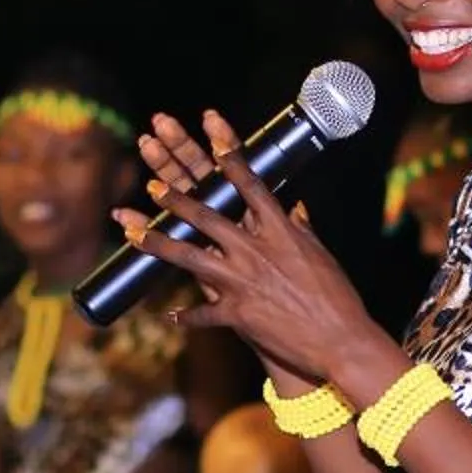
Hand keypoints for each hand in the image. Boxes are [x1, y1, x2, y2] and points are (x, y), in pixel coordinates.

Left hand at [124, 112, 391, 385]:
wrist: (340, 340)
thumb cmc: (337, 296)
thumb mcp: (320, 255)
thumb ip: (301, 230)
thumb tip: (295, 209)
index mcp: (280, 231)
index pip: (250, 186)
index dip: (229, 158)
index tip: (211, 132)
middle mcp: (256, 251)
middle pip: (207, 216)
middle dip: (175, 199)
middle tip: (153, 184)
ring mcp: (242, 282)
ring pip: (189, 256)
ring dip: (157, 242)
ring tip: (131, 231)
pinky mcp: (237, 314)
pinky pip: (203, 314)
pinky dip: (187, 317)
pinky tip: (172, 316)